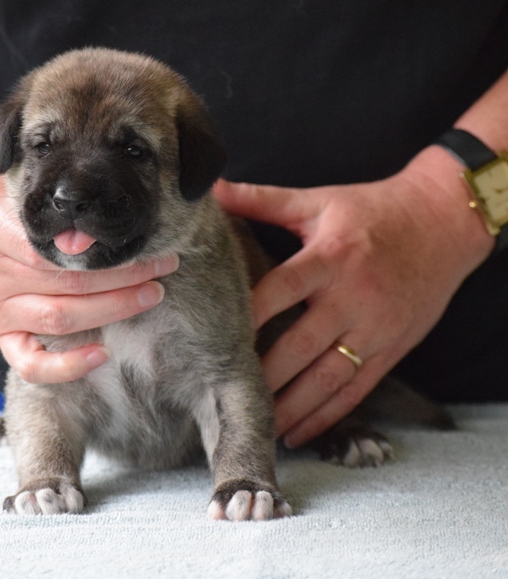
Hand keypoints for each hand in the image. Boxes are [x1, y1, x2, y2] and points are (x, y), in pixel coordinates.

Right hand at [0, 150, 177, 383]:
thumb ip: (37, 157)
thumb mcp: (2, 163)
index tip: (148, 237)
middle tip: (165, 265)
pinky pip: (27, 362)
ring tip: (151, 295)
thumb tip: (88, 145)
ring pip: (59, 319)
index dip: (109, 250)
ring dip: (112, 311)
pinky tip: (100, 356)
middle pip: (69, 284)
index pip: (59, 246)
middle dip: (126, 278)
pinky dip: (63, 367)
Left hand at [214, 147, 492, 445]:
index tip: (213, 337)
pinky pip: (356, 389)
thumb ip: (262, 200)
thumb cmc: (373, 211)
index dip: (247, 314)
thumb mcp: (318, 201)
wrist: (444, 222)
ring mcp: (375, 328)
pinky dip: (327, 416)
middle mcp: (352, 297)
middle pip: (301, 344)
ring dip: (291, 406)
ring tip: (258, 426)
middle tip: (227, 394)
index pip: (280, 289)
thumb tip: (212, 189)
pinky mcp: (392, 348)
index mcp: (330, 258)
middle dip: (264, 374)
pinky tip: (299, 432)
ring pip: (327, 378)